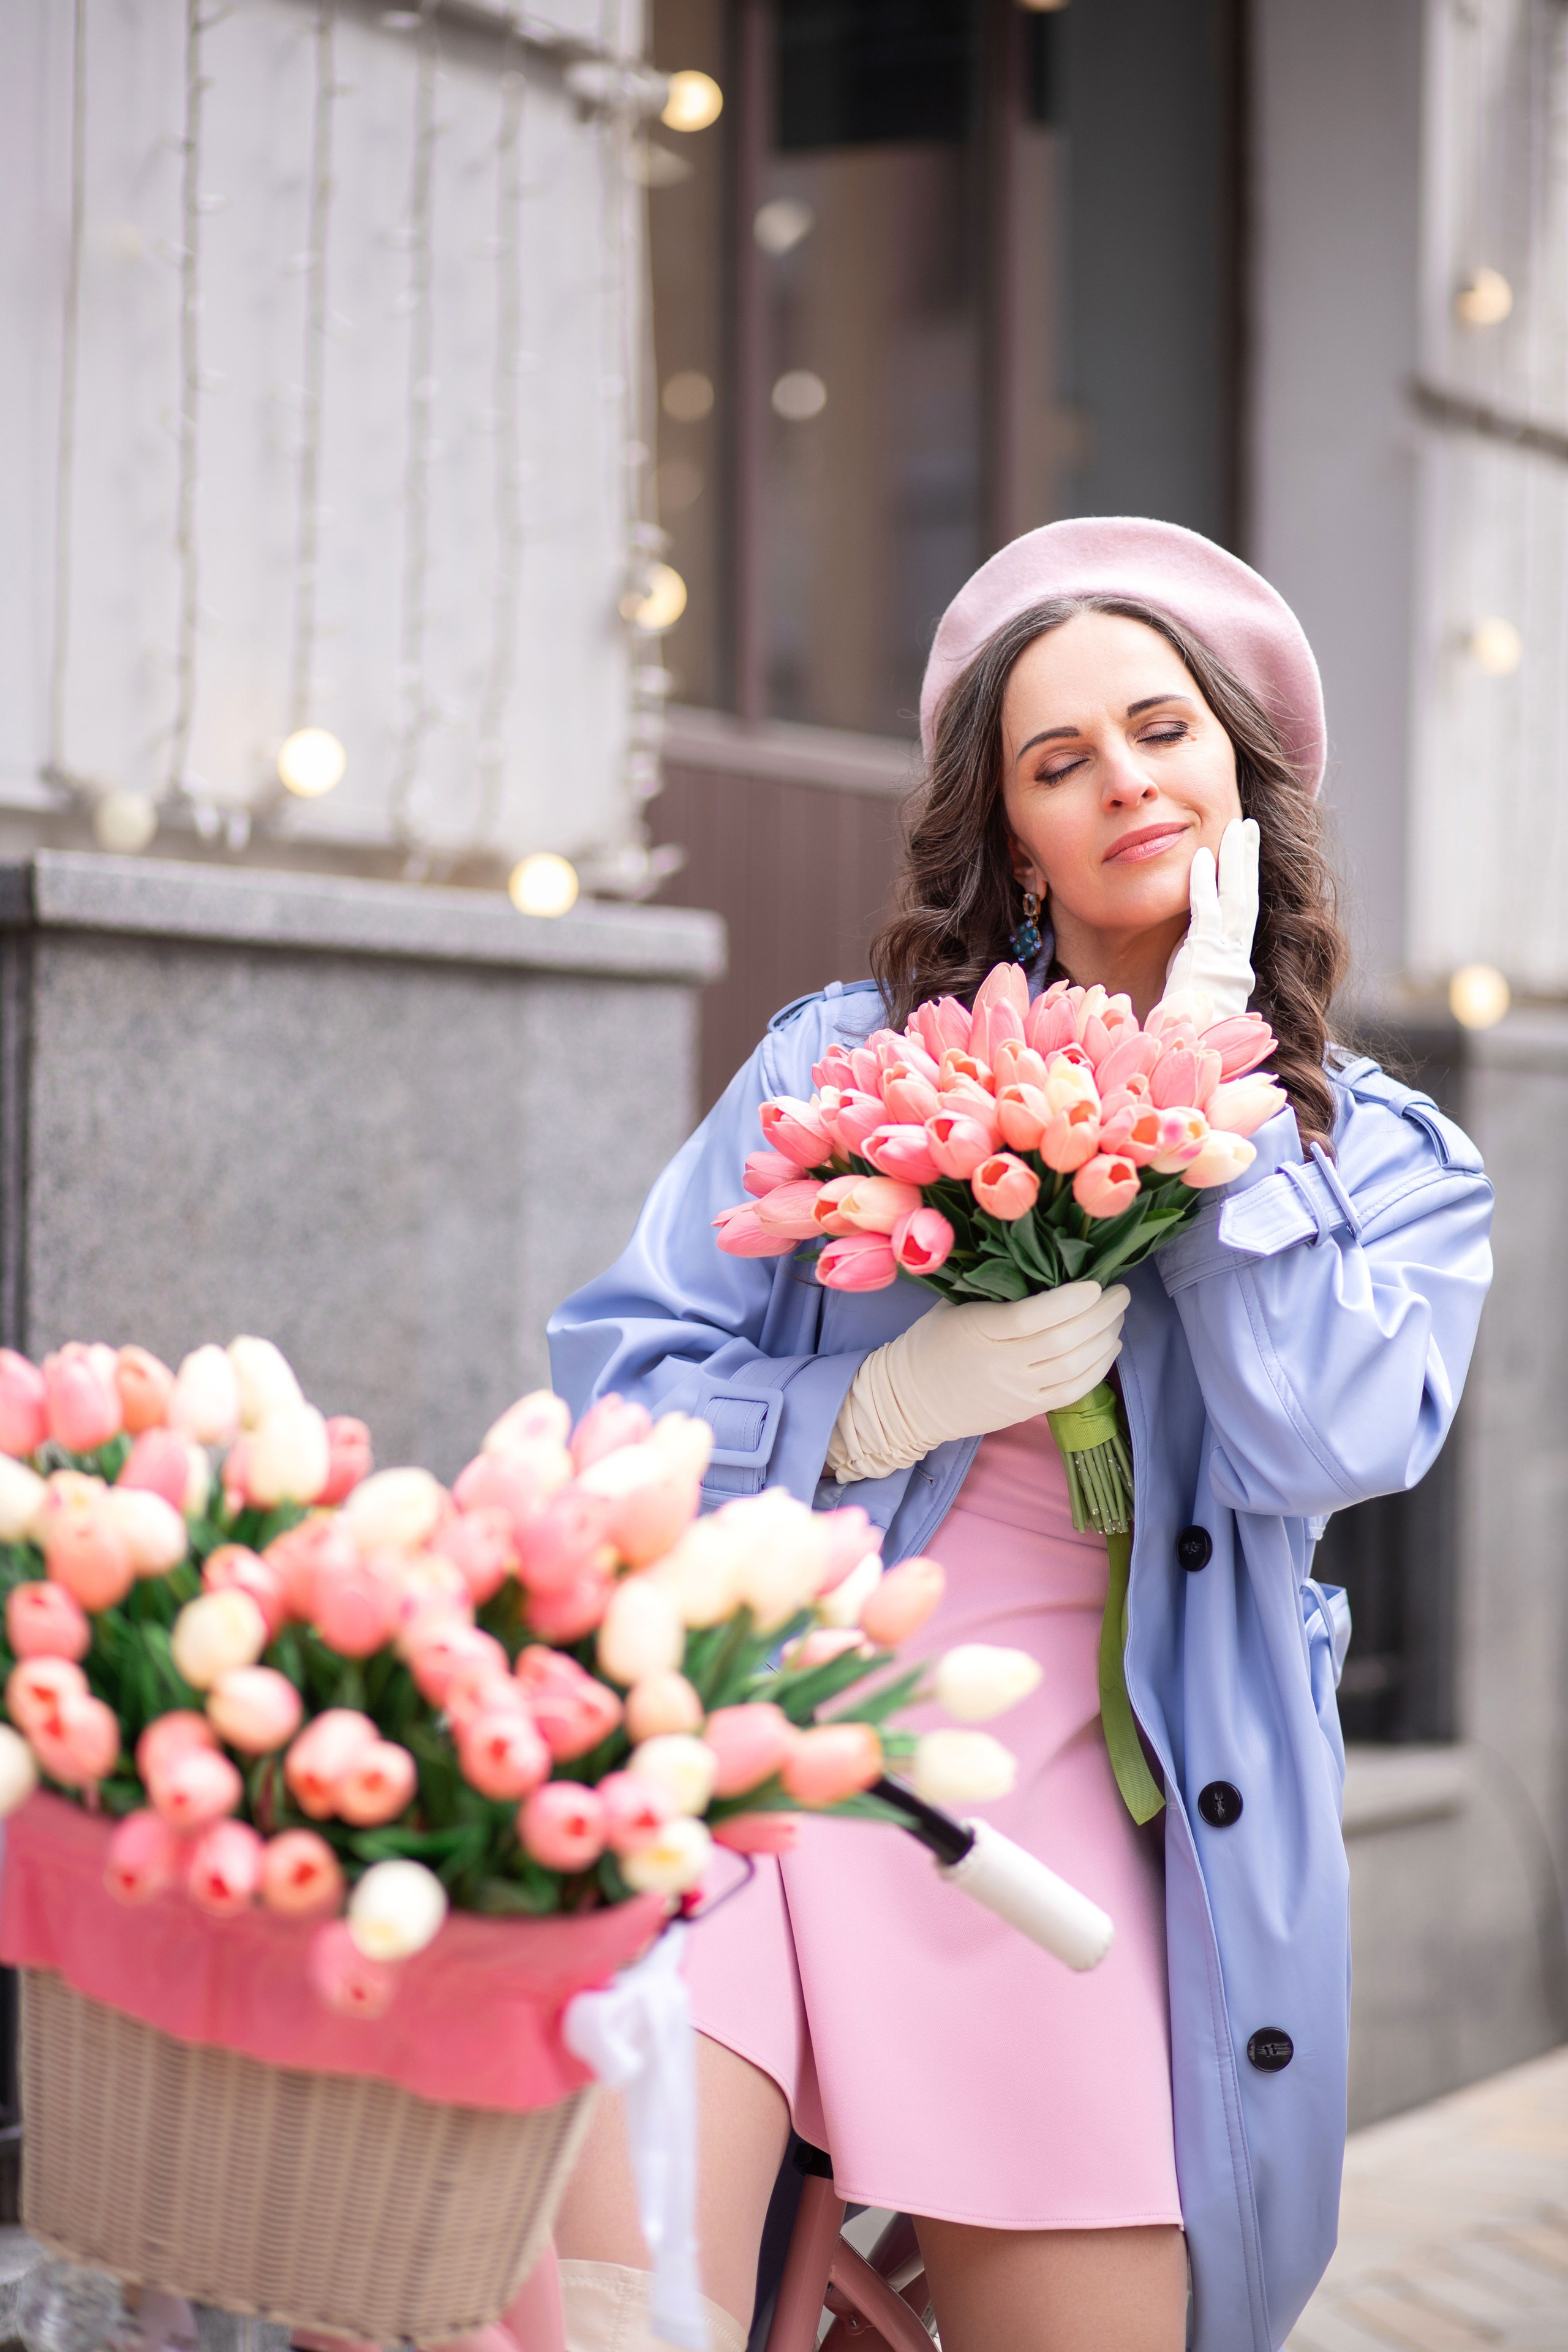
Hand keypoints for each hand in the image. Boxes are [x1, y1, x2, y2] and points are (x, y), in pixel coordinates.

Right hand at [825, 1281, 1129, 1483]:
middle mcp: (1001, 1364)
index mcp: (978, 1331)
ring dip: (1105, 1338)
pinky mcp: (1026, 1411)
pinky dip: (1099, 1368)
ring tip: (1117, 1316)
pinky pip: (1073, 1391)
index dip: (1071, 1300)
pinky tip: (1109, 1346)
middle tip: (1120, 1293)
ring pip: (1075, 1366)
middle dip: (1101, 1315)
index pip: (1033, 1317)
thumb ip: (993, 1286)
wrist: (910, 1400)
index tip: (1096, 1283)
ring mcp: (1016, 1391)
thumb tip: (1044, 1258)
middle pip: (1063, 1340)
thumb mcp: (952, 1304)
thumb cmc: (932, 1342)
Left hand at [1162, 816, 1259, 1020]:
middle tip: (1249, 827)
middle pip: (1247, 897)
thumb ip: (1199, 977)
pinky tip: (1203, 857)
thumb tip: (1192, 964)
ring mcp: (1225, 955)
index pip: (1242, 915)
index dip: (1244, 882)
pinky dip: (1205, 883)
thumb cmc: (1187, 1035)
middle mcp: (1237, 958)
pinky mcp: (1205, 955)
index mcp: (1235, 968)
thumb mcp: (1197, 999)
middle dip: (1249, 861)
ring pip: (1236, 897)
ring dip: (1236, 860)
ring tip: (1238, 828)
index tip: (1243, 855)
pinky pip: (1205, 910)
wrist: (1188, 1053)